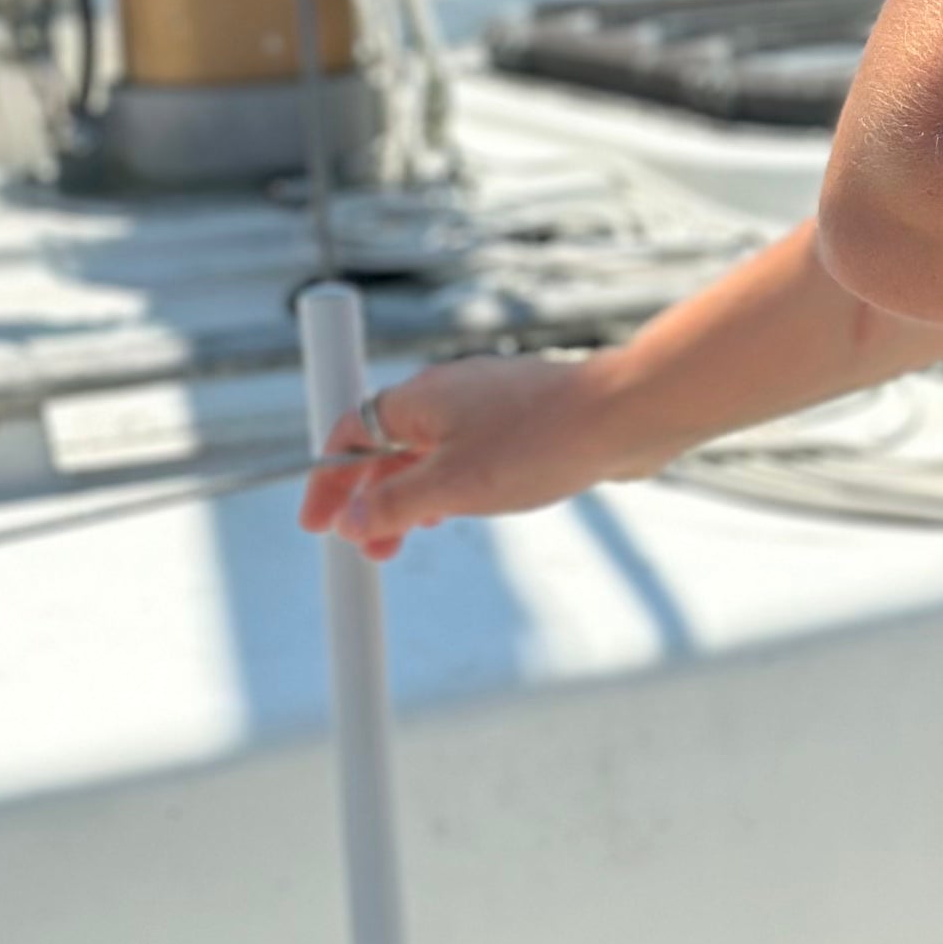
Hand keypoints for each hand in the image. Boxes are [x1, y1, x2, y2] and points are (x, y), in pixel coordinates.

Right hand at [300, 351, 616, 562]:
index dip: (328, 481)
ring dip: (411, 496)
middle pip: (387, 446)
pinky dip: (451, 483)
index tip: (318, 523)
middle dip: (372, 498)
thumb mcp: (454, 486)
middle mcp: (448, 393)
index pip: (349, 434)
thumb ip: (396, 505)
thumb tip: (354, 521)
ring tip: (409, 538)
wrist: (624, 416)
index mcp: (419, 398)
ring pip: (430, 452)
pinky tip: (460, 511)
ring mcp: (487, 403)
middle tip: (369, 550)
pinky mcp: (522, 418)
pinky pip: (469, 452)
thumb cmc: (540, 441)